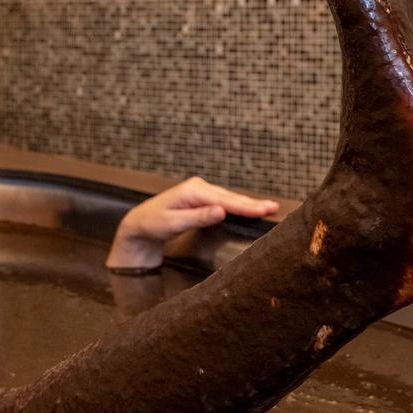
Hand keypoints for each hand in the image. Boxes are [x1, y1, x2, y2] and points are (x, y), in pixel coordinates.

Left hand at [105, 177, 279, 272]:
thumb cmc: (153, 224)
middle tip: (274, 207)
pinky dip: (238, 206)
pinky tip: (249, 209)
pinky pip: (223, 202)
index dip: (246, 207)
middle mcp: (199, 187)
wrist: (139, 224)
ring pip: (229, 199)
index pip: (225, 200)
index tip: (264, 210)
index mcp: (193, 191)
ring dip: (248, 204)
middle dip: (252, 203)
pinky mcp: (201, 199)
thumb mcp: (173, 223)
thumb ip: (198, 217)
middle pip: (230, 197)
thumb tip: (222, 211)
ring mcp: (200, 192)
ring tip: (268, 208)